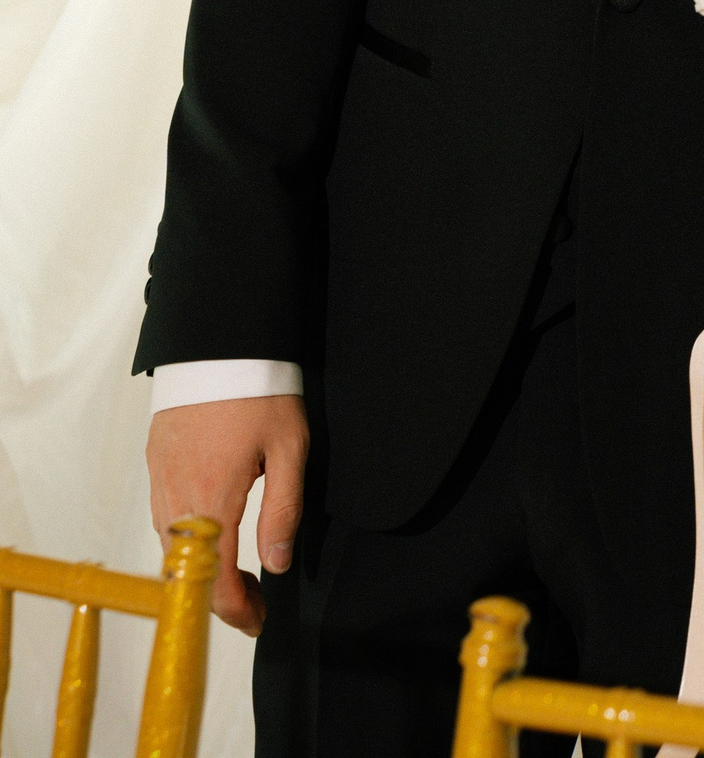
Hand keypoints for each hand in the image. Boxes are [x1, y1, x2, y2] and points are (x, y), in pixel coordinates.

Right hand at [146, 395, 307, 634]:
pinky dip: (184, 542)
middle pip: (188, 575)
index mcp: (213, 501)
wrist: (219, 340)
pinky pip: (164, 519)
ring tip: (236, 573)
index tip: (259, 620)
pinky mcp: (155, 463)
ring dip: (200, 571)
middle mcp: (178, 500)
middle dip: (219, 598)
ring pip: (172, 550)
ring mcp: (161, 481)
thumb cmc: (259, 390)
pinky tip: (211, 534)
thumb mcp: (289, 448)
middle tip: (253, 602)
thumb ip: (283, 510)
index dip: (238, 611)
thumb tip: (277, 564)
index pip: (217, 582)